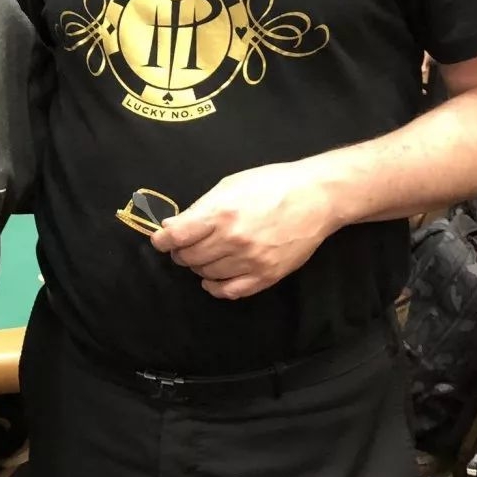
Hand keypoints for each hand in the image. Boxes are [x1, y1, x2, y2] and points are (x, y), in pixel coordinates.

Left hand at [150, 161, 338, 300]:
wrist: (315, 198)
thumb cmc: (271, 185)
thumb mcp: (230, 185)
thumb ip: (200, 208)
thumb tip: (173, 227)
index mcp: (221, 214)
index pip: (177, 237)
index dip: (163, 240)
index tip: (161, 240)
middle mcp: (233, 240)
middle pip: (189, 258)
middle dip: (181, 251)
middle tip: (185, 244)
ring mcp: (250, 261)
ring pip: (206, 274)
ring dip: (199, 266)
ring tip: (205, 254)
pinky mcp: (266, 276)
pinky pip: (230, 291)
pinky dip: (215, 287)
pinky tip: (213, 278)